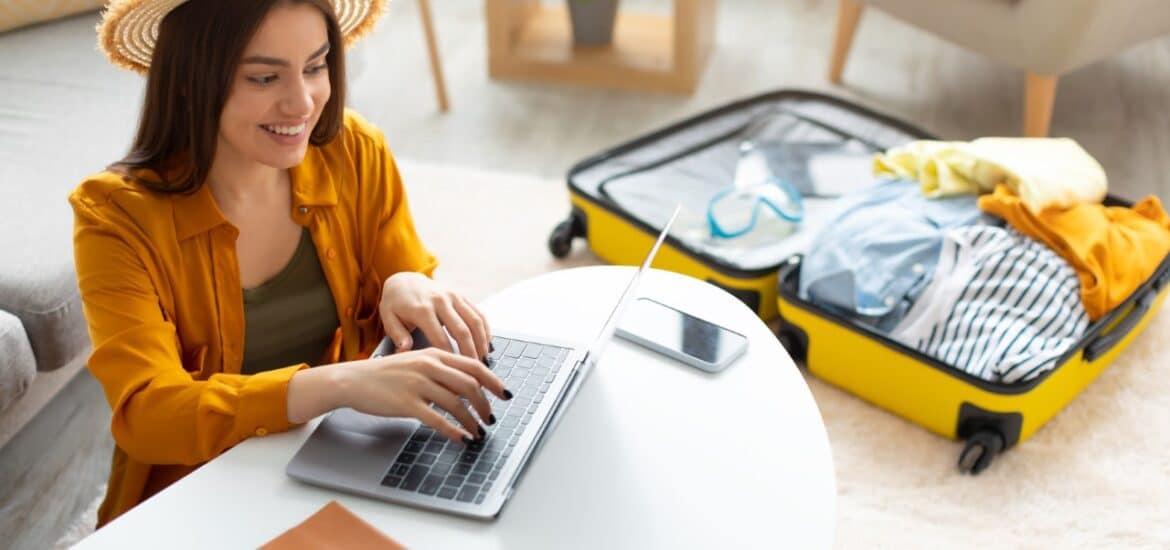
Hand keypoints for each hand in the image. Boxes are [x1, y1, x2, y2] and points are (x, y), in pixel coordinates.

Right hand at [337, 348, 510, 441]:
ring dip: (472, 421)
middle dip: (485, 404)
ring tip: (478, 432)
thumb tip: (468, 386)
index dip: (493, 381)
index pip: (473, 366)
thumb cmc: (385, 374)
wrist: (353, 380)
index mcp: (434, 354)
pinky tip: (461, 438)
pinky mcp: (406, 403)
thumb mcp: (416, 362)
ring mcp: (417, 384)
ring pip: (456, 404)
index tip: (504, 394)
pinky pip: (437, 419)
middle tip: (491, 418)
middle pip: (469, 385)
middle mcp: (428, 366)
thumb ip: (440, 370)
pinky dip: (453, 431)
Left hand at [379, 272, 491, 360]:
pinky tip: (487, 345)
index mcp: (422, 309)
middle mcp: (440, 301)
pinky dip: (485, 329)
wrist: (404, 279)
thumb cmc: (396, 303)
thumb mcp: (388, 317)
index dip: (449, 356)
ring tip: (483, 360)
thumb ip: (397, 334)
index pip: (439, 338)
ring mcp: (453, 296)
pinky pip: (478, 313)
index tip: (454, 372)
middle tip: (474, 370)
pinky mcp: (461, 295)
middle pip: (462, 330)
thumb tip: (405, 349)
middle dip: (470, 352)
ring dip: (481, 342)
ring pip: (474, 321)